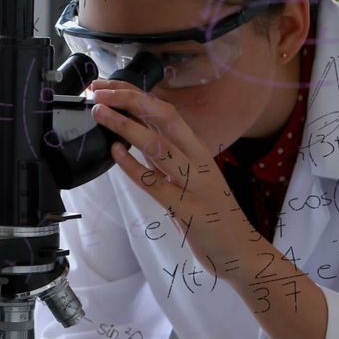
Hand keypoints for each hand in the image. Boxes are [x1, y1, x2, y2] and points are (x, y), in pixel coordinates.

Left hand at [88, 79, 261, 276]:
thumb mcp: (187, 178)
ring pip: (158, 145)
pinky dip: (134, 166)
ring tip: (99, 113)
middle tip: (97, 91)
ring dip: (125, 126)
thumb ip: (165, 159)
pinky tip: (116, 152)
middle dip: (129, 99)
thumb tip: (133, 135)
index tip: (106, 86)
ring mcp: (195, 185)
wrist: (240, 252)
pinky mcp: (189, 211)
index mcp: (198, 151)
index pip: (166, 112)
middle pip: (163, 118)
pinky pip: (157, 184)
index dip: (135, 95)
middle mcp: (198, 161)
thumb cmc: (211, 215)